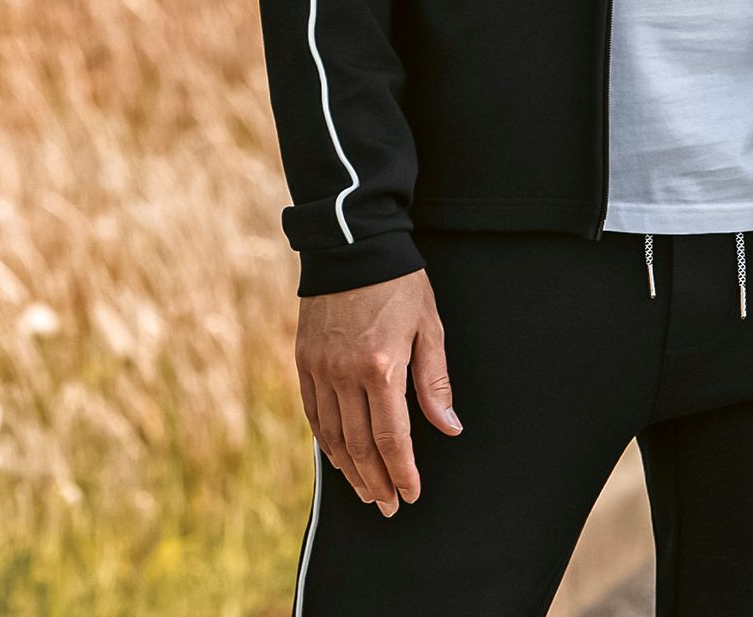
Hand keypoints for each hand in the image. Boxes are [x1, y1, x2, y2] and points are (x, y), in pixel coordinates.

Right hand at [295, 268, 462, 515]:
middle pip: (360, 446)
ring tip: (366, 491)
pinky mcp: (303, 360)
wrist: (353, 245)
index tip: (410, 494)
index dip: (402, 472)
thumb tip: (449, 427)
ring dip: (350, 470)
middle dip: (377, 482)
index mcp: (382, 366)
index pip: (392, 438)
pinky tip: (338, 458)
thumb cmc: (399, 283)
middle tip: (388, 506)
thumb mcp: (428, 326)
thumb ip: (435, 382)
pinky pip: (312, 413)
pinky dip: (325, 442)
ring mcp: (320, 368)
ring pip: (333, 436)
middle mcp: (345, 373)